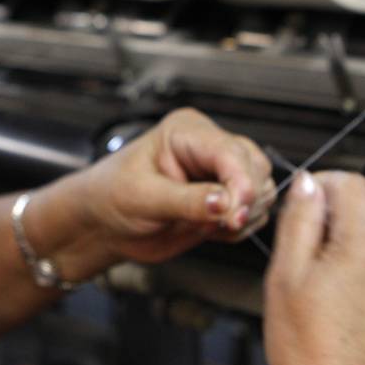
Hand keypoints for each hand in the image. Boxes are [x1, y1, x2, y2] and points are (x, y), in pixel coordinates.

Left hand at [46, 108, 275, 267]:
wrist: (103, 224)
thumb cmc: (111, 197)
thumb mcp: (143, 198)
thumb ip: (186, 201)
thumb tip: (224, 203)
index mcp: (186, 132)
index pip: (229, 151)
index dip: (240, 181)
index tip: (237, 210)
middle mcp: (208, 149)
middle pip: (254, 166)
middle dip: (247, 198)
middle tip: (228, 224)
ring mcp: (218, 175)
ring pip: (261, 189)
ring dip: (246, 214)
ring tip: (214, 227)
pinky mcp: (223, 201)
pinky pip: (253, 213)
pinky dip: (242, 228)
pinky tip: (215, 232)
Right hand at [264, 171, 364, 364]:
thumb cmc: (309, 351)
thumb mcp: (286, 274)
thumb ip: (299, 220)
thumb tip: (307, 185)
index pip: (353, 183)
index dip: (323, 184)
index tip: (305, 200)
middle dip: (343, 203)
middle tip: (310, 229)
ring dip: (361, 230)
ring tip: (327, 262)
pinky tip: (348, 285)